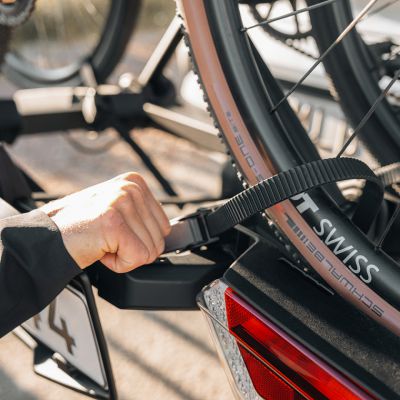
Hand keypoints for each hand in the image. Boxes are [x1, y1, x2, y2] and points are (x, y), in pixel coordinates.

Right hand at [40, 173, 170, 272]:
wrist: (46, 238)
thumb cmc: (81, 229)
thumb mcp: (117, 211)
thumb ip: (142, 215)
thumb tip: (169, 232)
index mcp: (135, 182)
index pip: (164, 226)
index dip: (139, 240)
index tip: (115, 233)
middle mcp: (131, 188)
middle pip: (159, 240)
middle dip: (132, 249)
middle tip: (106, 239)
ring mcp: (122, 202)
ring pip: (150, 251)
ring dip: (124, 256)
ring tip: (102, 242)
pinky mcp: (114, 222)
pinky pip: (137, 259)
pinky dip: (119, 264)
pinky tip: (100, 250)